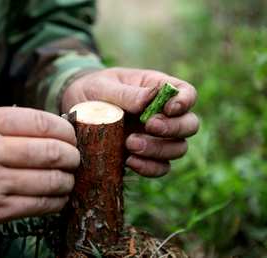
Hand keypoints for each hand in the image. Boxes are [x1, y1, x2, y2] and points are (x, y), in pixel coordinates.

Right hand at [0, 107, 79, 236]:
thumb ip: (7, 122)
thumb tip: (51, 127)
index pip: (41, 122)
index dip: (65, 130)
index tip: (71, 136)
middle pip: (51, 151)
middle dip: (73, 155)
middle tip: (75, 157)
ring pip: (51, 180)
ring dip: (68, 179)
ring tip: (68, 177)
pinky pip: (40, 205)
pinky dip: (57, 200)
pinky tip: (59, 196)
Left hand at [62, 67, 198, 176]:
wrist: (76, 110)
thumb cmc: (93, 90)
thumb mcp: (103, 86)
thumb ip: (126, 93)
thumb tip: (148, 101)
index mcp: (158, 89)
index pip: (187, 93)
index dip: (185, 101)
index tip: (169, 108)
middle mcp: (163, 115)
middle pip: (190, 124)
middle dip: (173, 128)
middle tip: (149, 126)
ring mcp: (156, 138)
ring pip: (178, 148)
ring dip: (160, 150)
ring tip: (130, 144)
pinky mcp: (145, 156)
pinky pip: (160, 167)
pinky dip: (149, 168)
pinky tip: (129, 161)